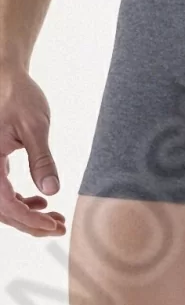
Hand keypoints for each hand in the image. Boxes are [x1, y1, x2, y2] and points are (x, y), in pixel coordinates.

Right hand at [0, 63, 65, 236]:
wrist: (6, 77)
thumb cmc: (18, 96)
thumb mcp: (35, 126)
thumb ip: (42, 159)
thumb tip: (51, 190)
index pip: (4, 203)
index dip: (28, 220)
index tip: (52, 225)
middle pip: (1, 210)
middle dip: (29, 224)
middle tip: (58, 228)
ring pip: (1, 203)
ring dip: (25, 215)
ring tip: (54, 218)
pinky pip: (0, 191)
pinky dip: (19, 201)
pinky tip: (40, 202)